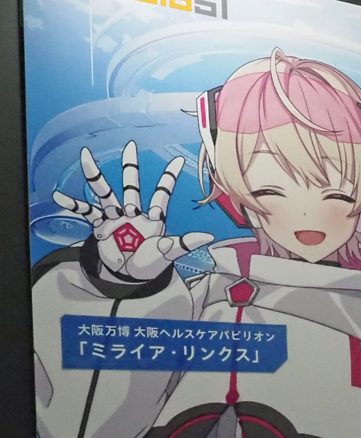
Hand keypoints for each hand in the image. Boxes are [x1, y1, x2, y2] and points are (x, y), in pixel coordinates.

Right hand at [53, 141, 212, 281]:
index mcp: (153, 218)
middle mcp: (134, 212)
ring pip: (106, 193)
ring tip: (85, 157)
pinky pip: (86, 212)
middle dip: (131, 167)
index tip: (178, 159)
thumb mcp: (168, 253)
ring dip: (95, 177)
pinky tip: (59, 196)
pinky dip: (73, 205)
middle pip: (132, 186)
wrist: (129, 275)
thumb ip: (184, 244)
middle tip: (131, 145)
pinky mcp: (101, 226)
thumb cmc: (150, 263)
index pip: (162, 194)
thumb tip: (207, 237)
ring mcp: (116, 217)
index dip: (169, 178)